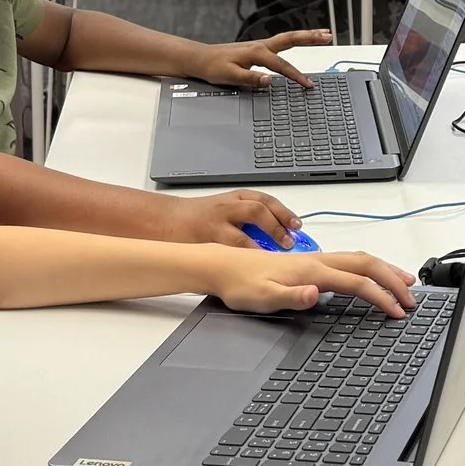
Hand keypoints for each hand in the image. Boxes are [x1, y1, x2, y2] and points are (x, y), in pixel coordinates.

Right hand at [157, 187, 302, 247]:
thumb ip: (251, 219)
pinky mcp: (205, 242)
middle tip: (288, 242)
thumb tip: (281, 235)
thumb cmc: (201, 216)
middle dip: (276, 226)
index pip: (265, 200)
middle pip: (256, 211)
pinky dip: (241, 260)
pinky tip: (251, 268)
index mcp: (236, 197)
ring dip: (260, 248)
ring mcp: (215, 225)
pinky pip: (226, 253)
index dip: (284, 212)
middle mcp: (227, 207)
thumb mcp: (228, 208)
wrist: (167, 220)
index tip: (297, 225)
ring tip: (273, 257)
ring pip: (241, 236)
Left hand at [196, 30, 328, 88]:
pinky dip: (295, 40)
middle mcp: (260, 46)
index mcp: (256, 53)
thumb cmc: (212, 67)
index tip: (308, 84)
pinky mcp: (258, 48)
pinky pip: (282, 42)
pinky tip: (300, 41)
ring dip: (306, 35)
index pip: (282, 66)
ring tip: (323, 34)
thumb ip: (249, 79)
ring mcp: (260, 45)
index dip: (296, 75)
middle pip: (291, 39)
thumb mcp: (229, 76)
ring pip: (288, 38)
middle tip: (329, 36)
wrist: (200, 58)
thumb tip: (269, 80)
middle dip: (311, 37)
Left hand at [206, 247, 413, 317]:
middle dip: (393, 280)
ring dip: (385, 270)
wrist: (223, 265)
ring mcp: (315, 259)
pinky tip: (370, 276)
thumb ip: (292, 297)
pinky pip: (349, 260)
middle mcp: (318, 261)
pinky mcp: (310, 262)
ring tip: (403, 282)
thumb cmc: (241, 284)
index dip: (381, 297)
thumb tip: (316, 294)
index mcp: (313, 270)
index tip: (397, 312)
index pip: (357, 282)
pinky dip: (369, 267)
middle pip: (367, 263)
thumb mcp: (263, 298)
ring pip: (360, 258)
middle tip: (412, 297)